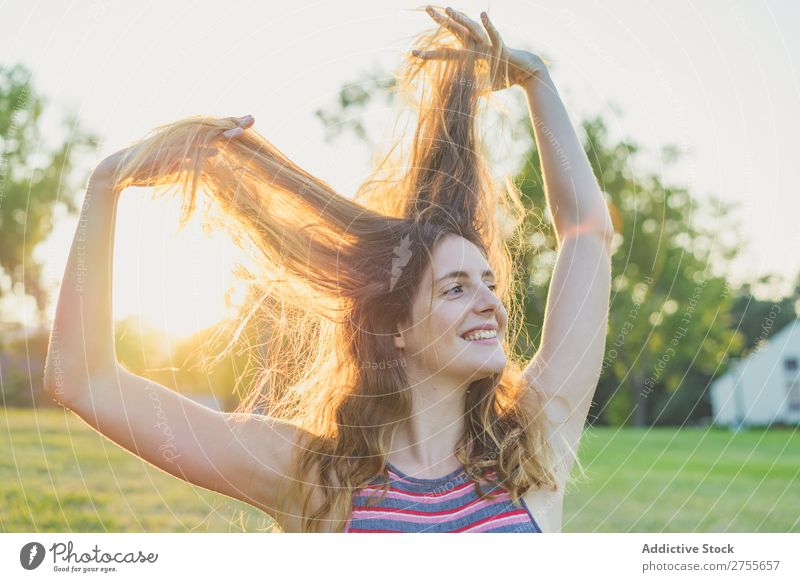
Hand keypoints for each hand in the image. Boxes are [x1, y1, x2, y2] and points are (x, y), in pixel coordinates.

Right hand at [90, 114, 254, 189]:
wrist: (117, 173)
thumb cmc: (148, 170)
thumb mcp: (178, 167)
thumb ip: (197, 159)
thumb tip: (215, 154)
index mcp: (184, 141)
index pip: (212, 130)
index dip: (230, 124)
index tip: (250, 122)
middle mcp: (179, 139)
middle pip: (210, 128)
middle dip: (231, 122)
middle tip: (253, 118)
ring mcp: (171, 145)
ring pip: (200, 137)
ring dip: (219, 134)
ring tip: (240, 132)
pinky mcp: (163, 154)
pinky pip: (184, 153)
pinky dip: (198, 153)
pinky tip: (214, 151)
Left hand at [413, 6, 546, 91]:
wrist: (524, 74)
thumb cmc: (503, 78)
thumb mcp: (482, 87)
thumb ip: (470, 89)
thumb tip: (458, 99)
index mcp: (469, 56)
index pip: (446, 53)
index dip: (430, 54)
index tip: (413, 53)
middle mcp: (476, 46)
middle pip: (456, 32)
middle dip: (442, 21)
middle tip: (428, 9)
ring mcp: (487, 44)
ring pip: (472, 29)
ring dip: (461, 19)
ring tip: (449, 10)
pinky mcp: (500, 46)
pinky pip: (494, 34)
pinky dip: (488, 26)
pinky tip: (482, 15)